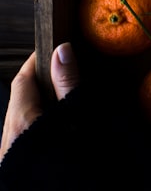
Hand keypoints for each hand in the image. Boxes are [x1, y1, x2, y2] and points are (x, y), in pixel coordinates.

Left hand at [0, 43, 79, 162]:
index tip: (59, 47)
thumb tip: (62, 50)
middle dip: (42, 81)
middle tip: (70, 70)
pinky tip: (60, 129)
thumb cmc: (72, 165)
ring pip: (22, 119)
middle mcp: (8, 136)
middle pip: (21, 97)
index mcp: (21, 120)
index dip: (39, 59)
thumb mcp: (77, 119)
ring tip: (69, 99)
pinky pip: (24, 137)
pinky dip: (41, 125)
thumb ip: (68, 86)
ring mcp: (10, 155)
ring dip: (42, 104)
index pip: (24, 77)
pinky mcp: (16, 168)